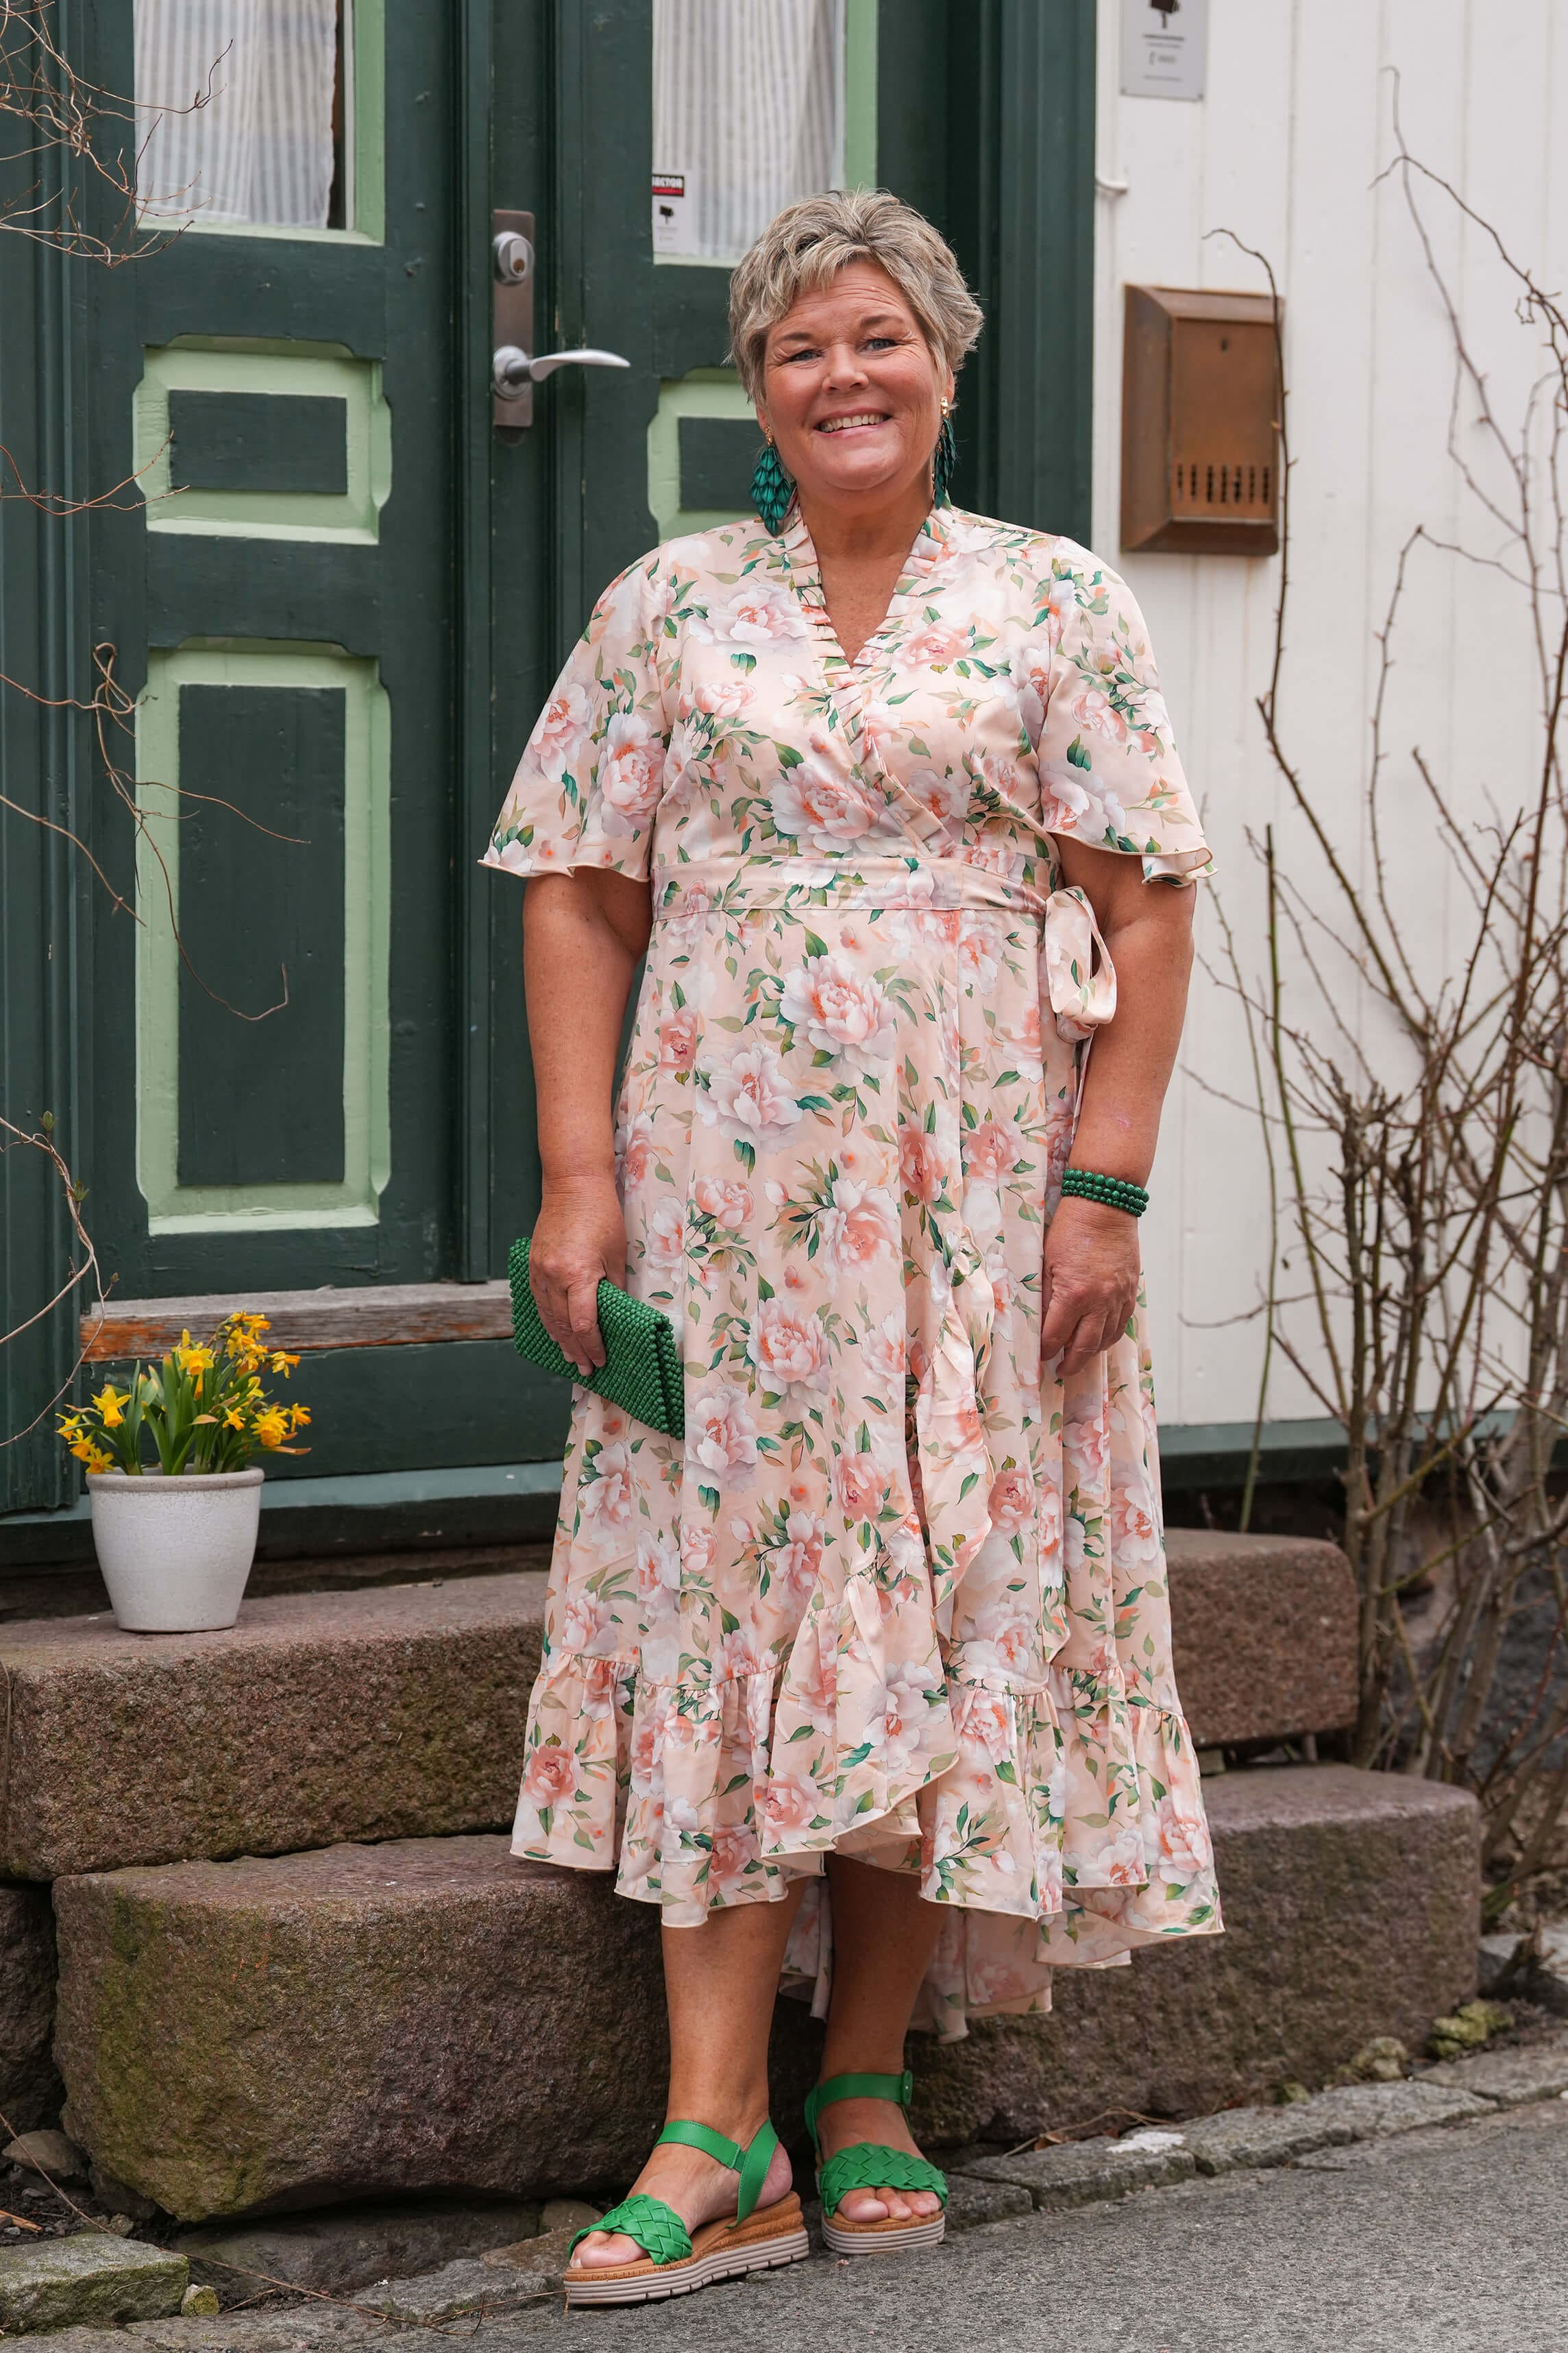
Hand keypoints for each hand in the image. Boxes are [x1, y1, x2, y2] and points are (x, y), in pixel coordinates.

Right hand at [529, 1174, 627, 1375]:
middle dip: (576, 1350)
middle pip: (563, 1326)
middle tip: (586, 1370)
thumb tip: (617, 1315)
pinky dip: (547, 1319)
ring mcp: (539, 1271)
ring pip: (547, 1316)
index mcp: (578, 1274)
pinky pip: (538, 1300)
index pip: (584, 1324)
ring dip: (559, 1340)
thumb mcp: (617, 1254)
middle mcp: (554, 1276)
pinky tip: (555, 1331)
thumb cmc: (602, 1216)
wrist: (572, 1185)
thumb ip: (614, 1288)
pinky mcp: (533, 1264)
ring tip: (571, 1358)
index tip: (600, 1361)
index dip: (593, 1346)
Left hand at [1040, 1195, 1140, 1378]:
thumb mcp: (1047, 1262)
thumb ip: (1045, 1295)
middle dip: (1071, 1363)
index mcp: (1074, 1294)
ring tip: (1079, 1358)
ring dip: (1092, 1352)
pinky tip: (1100, 1338)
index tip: (1041, 1357)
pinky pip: (1122, 1323)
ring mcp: (1118, 1297)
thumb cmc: (1070, 1229)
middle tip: (1061, 1371)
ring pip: (1107, 1338)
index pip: (1057, 1336)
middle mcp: (1100, 1301)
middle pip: (1085, 1346)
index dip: (1047, 1350)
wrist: (1105, 1207)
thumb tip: (1040, 1322)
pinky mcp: (1130, 1290)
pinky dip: (1110, 1336)